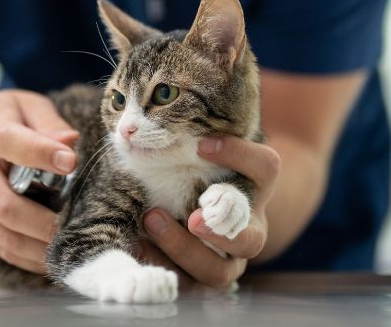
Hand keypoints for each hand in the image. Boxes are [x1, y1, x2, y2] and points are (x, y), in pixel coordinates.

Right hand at [0, 90, 78, 273]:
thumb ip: (48, 122)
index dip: (42, 153)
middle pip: (4, 204)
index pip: (11, 143)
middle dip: (41, 221)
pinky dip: (27, 258)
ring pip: (2, 235)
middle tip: (72, 225)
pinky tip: (51, 257)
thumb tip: (71, 141)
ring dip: (37, 247)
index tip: (70, 162)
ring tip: (67, 246)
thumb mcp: (21, 105)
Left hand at [141, 136, 280, 288]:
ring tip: (152, 219)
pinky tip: (137, 243)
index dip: (239, 156)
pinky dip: (162, 265)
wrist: (201, 200)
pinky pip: (188, 285)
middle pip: (250, 238)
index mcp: (256, 187)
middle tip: (194, 218)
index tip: (203, 144)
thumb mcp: (202, 147)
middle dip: (221, 231)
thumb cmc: (198, 163)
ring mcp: (228, 258)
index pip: (265, 168)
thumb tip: (150, 118)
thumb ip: (191, 135)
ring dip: (183, 249)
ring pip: (219, 272)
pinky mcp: (202, 278)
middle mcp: (249, 226)